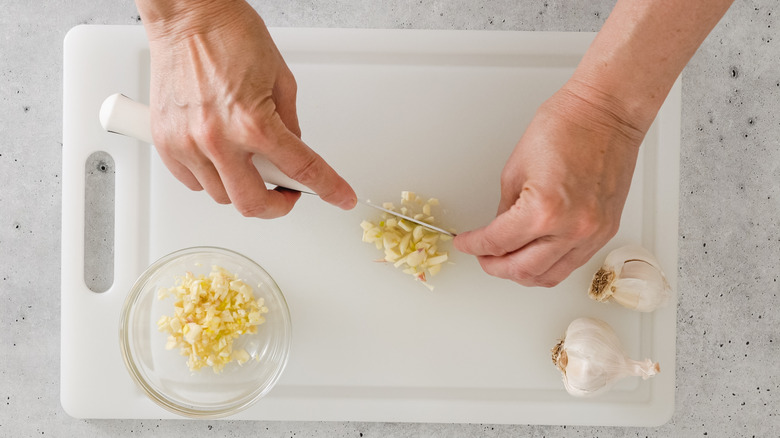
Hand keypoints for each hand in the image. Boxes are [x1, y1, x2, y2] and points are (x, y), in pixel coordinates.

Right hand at [138, 0, 355, 217]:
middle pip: (252, 204)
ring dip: (241, 187)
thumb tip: (293, 153)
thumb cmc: (230, 36)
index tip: (340, 198)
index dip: (328, 188)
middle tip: (284, 191)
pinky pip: (192, 182)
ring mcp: (187, 143)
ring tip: (248, 161)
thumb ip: (290, 124)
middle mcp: (217, 138)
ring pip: (220, 196)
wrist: (187, 15)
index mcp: (253, 122)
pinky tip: (220, 158)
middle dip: (275, 205)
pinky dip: (210, 178)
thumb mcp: (281, 80)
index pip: (301, 169)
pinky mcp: (165, 141)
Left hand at [454, 81, 644, 286]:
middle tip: (483, 256)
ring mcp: (592, 234)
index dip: (475, 246)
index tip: (466, 244)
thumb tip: (498, 232)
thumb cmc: (566, 127)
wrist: (606, 114)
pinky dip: (549, 265)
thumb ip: (505, 209)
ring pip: (549, 276)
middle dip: (495, 266)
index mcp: (543, 210)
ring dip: (522, 273)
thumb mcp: (516, 169)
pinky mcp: (606, 232)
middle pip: (523, 270)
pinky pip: (572, 264)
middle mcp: (571, 229)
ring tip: (506, 259)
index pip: (499, 243)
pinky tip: (536, 254)